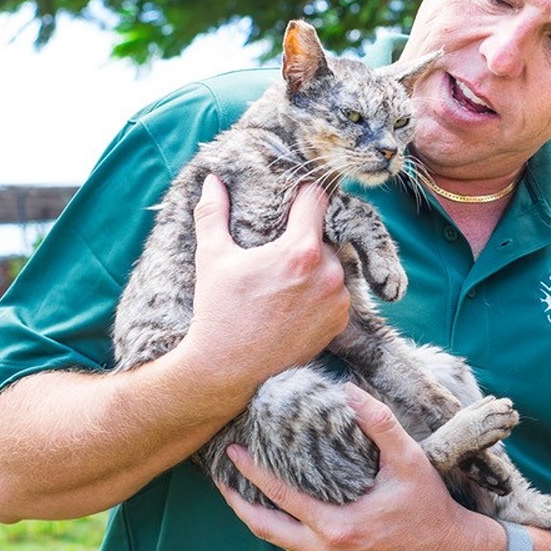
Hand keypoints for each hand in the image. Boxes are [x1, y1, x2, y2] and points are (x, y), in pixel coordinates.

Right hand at [183, 175, 351, 383]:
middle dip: (304, 235)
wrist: (227, 370)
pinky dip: (320, 292)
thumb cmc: (218, 311)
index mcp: (300, 250)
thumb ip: (214, 212)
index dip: (302, 193)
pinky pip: (336, 293)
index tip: (290, 197)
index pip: (316, 198)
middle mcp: (328, 273)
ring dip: (314, 265)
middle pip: (324, 234)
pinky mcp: (339, 323)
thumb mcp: (212, 257)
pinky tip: (293, 302)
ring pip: (333, 264)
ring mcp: (338, 300)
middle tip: (278, 247)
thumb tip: (213, 180)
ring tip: (284, 279)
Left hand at [220, 384, 500, 550]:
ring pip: (279, 543)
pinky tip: (282, 512)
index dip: (252, 473)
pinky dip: (284, 532)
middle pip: (265, 528)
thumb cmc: (430, 506)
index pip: (281, 496)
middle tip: (220, 478)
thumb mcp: (409, 460)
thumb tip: (349, 391)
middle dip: (238, 503)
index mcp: (338, 526)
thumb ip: (379, 424)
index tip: (232, 452)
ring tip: (244, 492)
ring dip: (260, 518)